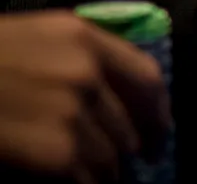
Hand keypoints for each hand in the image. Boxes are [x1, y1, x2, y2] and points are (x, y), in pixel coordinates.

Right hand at [0, 10, 169, 181]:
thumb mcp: (25, 39)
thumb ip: (71, 56)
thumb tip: (103, 89)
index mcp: (81, 38)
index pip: (145, 77)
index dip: (156, 109)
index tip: (158, 129)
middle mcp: (87, 72)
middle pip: (132, 123)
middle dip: (131, 148)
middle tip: (132, 165)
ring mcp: (73, 113)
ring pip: (111, 157)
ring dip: (107, 173)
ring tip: (101, 179)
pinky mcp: (58, 153)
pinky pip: (88, 179)